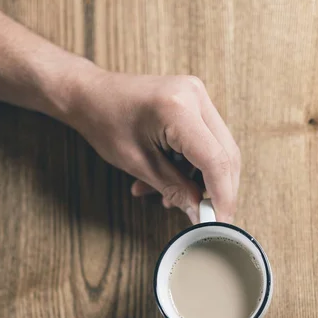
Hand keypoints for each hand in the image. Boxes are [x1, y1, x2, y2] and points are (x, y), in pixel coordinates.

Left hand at [69, 70, 239, 223]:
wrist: (90, 94)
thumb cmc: (105, 123)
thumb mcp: (139, 164)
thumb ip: (174, 189)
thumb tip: (199, 214)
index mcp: (178, 109)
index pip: (216, 161)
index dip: (222, 197)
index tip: (220, 223)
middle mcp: (195, 96)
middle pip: (226, 155)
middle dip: (218, 191)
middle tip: (204, 216)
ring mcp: (197, 96)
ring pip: (218, 150)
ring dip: (199, 181)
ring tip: (169, 197)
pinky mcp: (194, 103)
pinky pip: (206, 141)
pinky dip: (191, 166)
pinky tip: (168, 179)